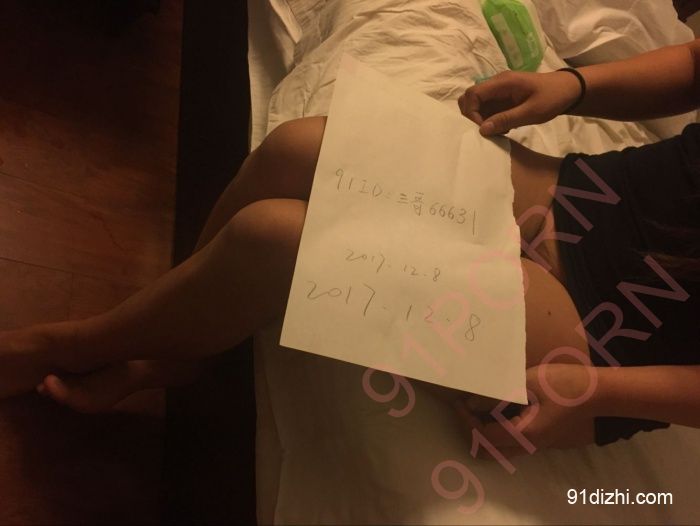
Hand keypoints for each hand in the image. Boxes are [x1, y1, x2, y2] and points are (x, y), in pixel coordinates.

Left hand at [454, 363, 596, 456]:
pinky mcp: (540, 439)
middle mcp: (528, 446)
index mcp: (524, 434)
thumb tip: (471, 404)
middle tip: (464, 409)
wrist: (599, 394)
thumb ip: (497, 396)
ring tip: (476, 409)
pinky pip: (510, 443)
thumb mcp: (528, 384)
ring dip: (483, 434)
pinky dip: (496, 432)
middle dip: (470, 432)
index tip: (458, 401)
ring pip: (499, 450)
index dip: (466, 420)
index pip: (483, 435)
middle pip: (488, 451)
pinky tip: (494, 410)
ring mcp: (535, 445)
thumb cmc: (565, 386)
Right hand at [458, 70, 582, 136]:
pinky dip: (489, 120)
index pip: (473, 93)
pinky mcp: (503, 99)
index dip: (471, 112)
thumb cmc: (553, 97)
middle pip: (469, 97)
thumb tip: (482, 129)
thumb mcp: (532, 111)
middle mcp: (496, 84)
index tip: (482, 128)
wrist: (569, 90)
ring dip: (480, 119)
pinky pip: (487, 109)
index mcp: (502, 82)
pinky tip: (502, 128)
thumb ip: (506, 119)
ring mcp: (499, 91)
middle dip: (471, 116)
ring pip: (476, 104)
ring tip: (497, 131)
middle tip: (485, 131)